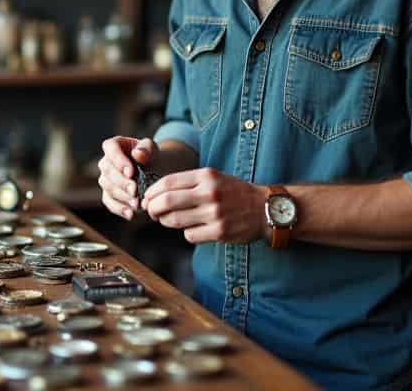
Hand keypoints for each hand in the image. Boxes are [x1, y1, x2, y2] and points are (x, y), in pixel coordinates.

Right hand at [98, 136, 155, 219]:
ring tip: (137, 204)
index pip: (110, 149)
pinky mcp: (108, 194)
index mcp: (114, 146)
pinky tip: (130, 214)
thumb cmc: (151, 156)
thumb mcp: (153, 149)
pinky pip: (109, 202)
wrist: (155, 170)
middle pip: (108, 171)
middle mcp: (106, 162)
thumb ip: (147, 148)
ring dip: (122, 197)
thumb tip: (138, 154)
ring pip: (108, 188)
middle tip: (135, 191)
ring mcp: (106, 179)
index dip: (118, 161)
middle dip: (121, 182)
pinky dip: (119, 209)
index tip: (131, 172)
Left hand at [142, 168, 268, 244]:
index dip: (152, 192)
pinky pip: (190, 235)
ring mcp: (215, 214)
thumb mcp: (214, 177)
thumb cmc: (234, 192)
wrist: (265, 208)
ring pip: (175, 220)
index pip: (168, 182)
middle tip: (150, 212)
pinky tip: (194, 228)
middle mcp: (210, 193)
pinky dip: (187, 233)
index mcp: (207, 176)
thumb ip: (189, 183)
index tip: (147, 198)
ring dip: (166, 222)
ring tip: (167, 220)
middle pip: (167, 202)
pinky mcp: (219, 232)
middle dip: (153, 209)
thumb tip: (158, 194)